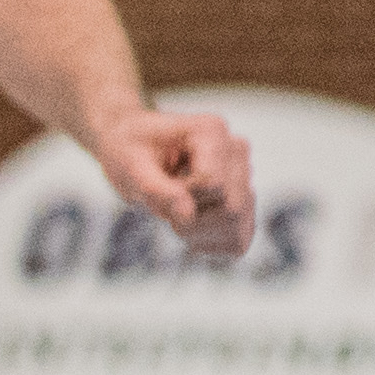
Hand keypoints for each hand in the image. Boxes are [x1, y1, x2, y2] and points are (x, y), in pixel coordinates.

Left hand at [95, 103, 256, 261]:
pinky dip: (212, 243)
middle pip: (232, 208)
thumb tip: (187, 215)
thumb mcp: (131, 169)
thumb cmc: (130, 151)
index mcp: (212, 132)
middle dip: (193, 222)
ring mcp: (244, 173)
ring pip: (239, 224)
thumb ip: (158, 191)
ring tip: (178, 215)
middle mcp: (236, 149)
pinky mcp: (244, 197)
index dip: (182, 199)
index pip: (214, 184)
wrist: (135, 148)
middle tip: (166, 209)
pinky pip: (241, 238)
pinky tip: (191, 227)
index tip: (160, 187)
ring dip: (201, 233)